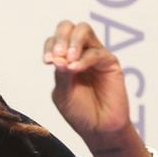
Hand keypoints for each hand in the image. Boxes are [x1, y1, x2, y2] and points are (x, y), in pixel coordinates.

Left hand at [42, 20, 130, 140]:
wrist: (99, 129)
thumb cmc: (79, 112)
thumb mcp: (63, 93)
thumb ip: (61, 75)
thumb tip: (58, 58)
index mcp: (64, 59)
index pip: (53, 40)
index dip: (49, 46)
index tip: (47, 62)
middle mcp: (79, 53)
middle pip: (69, 27)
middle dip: (60, 37)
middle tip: (57, 55)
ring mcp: (95, 56)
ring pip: (84, 30)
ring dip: (72, 42)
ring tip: (68, 60)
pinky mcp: (110, 63)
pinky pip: (96, 52)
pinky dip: (84, 59)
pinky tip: (76, 69)